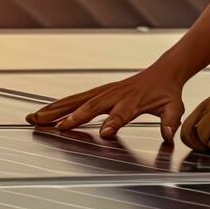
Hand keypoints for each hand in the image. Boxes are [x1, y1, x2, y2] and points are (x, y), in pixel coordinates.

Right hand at [25, 68, 186, 141]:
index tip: (104, 133)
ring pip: (76, 101)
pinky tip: (44, 113)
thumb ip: (170, 122)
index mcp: (133, 101)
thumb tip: (169, 136)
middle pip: (91, 107)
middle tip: (55, 128)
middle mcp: (115, 95)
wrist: (162, 72)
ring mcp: (103, 92)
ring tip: (35, 119)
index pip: (121, 114)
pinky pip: (75, 99)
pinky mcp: (97, 92)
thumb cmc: (166, 93)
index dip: (113, 123)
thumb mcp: (174, 108)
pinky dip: (58, 105)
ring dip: (55, 110)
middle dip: (73, 117)